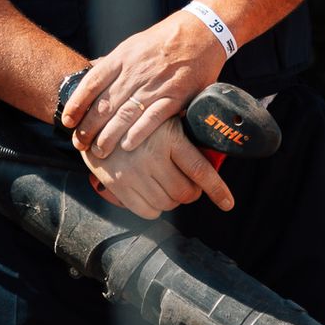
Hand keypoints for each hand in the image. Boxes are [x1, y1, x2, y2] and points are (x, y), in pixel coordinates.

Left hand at [62, 10, 224, 157]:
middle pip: (105, 103)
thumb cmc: (164, 40)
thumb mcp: (133, 44)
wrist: (201, 32)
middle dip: (89, 127)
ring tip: (99, 151)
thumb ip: (112, 62)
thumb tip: (88, 71)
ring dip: (109, 136)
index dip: (77, 104)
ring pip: (125, 114)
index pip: (92, 83)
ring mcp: (155, 84)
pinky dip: (138, 133)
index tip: (67, 121)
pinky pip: (153, 118)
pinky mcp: (176, 96)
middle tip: (80, 144)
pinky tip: (127, 145)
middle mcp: (135, 71)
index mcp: (123, 57)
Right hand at [80, 118, 233, 220]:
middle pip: (184, 192)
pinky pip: (146, 211)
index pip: (200, 170)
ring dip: (172, 200)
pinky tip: (152, 193)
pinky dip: (154, 208)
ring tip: (168, 186)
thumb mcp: (164, 115)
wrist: (96, 114)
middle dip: (191, 193)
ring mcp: (133, 172)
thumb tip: (213, 154)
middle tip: (189, 186)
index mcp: (169, 136)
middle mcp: (152, 156)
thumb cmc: (138, 115)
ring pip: (167, 204)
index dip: (217, 190)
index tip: (228, 203)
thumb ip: (185, 134)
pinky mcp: (117, 185)